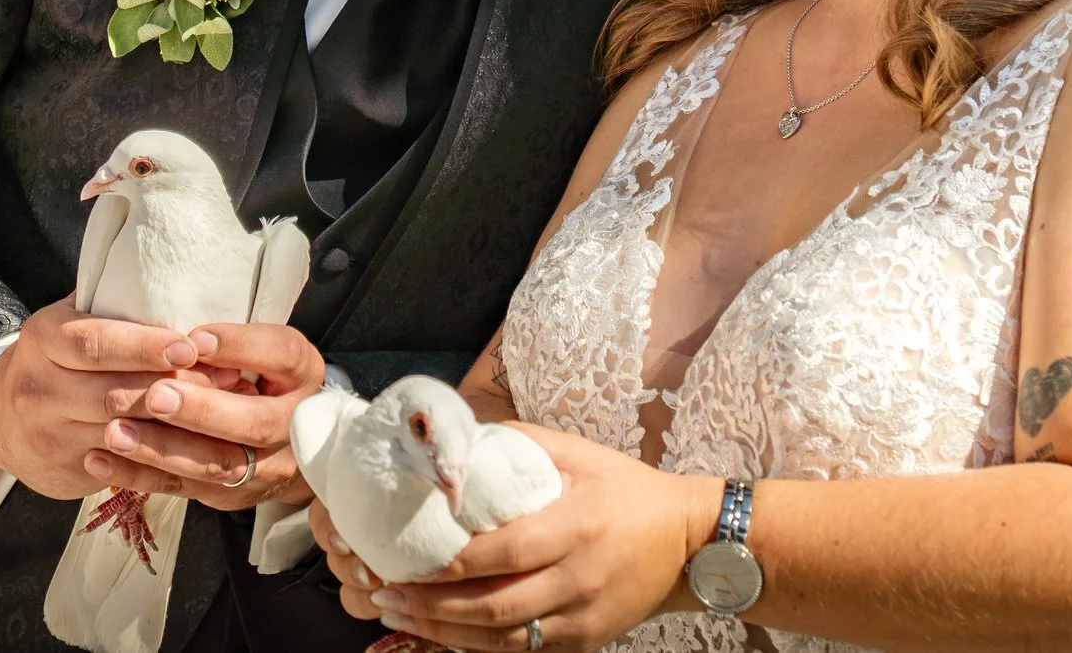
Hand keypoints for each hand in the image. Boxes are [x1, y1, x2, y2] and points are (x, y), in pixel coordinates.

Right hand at [0, 300, 226, 501]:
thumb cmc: (55, 357)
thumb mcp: (69, 320)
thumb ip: (109, 301)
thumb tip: (175, 274)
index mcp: (44, 339)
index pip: (95, 342)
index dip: (144, 347)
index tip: (188, 347)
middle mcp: (39, 388)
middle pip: (113, 392)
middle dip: (174, 387)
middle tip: (228, 378)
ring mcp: (49, 434)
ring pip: (123, 433)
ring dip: (178, 424)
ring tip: (226, 409)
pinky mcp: (65, 470)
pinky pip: (124, 465)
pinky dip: (166, 456)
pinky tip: (203, 446)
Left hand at [87, 322, 326, 511]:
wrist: (285, 440)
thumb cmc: (258, 374)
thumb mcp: (257, 347)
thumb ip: (228, 342)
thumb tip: (177, 333)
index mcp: (302, 373)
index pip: (282, 354)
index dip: (241, 346)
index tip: (195, 339)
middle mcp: (294, 424)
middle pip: (256, 423)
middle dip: (202, 410)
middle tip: (155, 395)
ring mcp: (267, 468)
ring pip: (217, 465)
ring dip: (162, 449)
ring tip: (116, 431)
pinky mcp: (231, 495)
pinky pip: (184, 489)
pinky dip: (139, 475)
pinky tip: (101, 460)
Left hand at [316, 424, 718, 652]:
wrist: (688, 541)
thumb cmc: (625, 488)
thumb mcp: (577, 454)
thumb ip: (518, 445)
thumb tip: (458, 440)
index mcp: (575, 525)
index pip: (503, 553)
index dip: (449, 565)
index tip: (402, 561)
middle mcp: (578, 576)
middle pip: (494, 605)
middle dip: (432, 606)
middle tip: (384, 594)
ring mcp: (582, 616)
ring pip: (504, 639)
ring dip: (445, 633)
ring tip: (399, 617)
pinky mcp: (585, 641)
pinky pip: (524, 652)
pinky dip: (479, 649)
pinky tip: (443, 637)